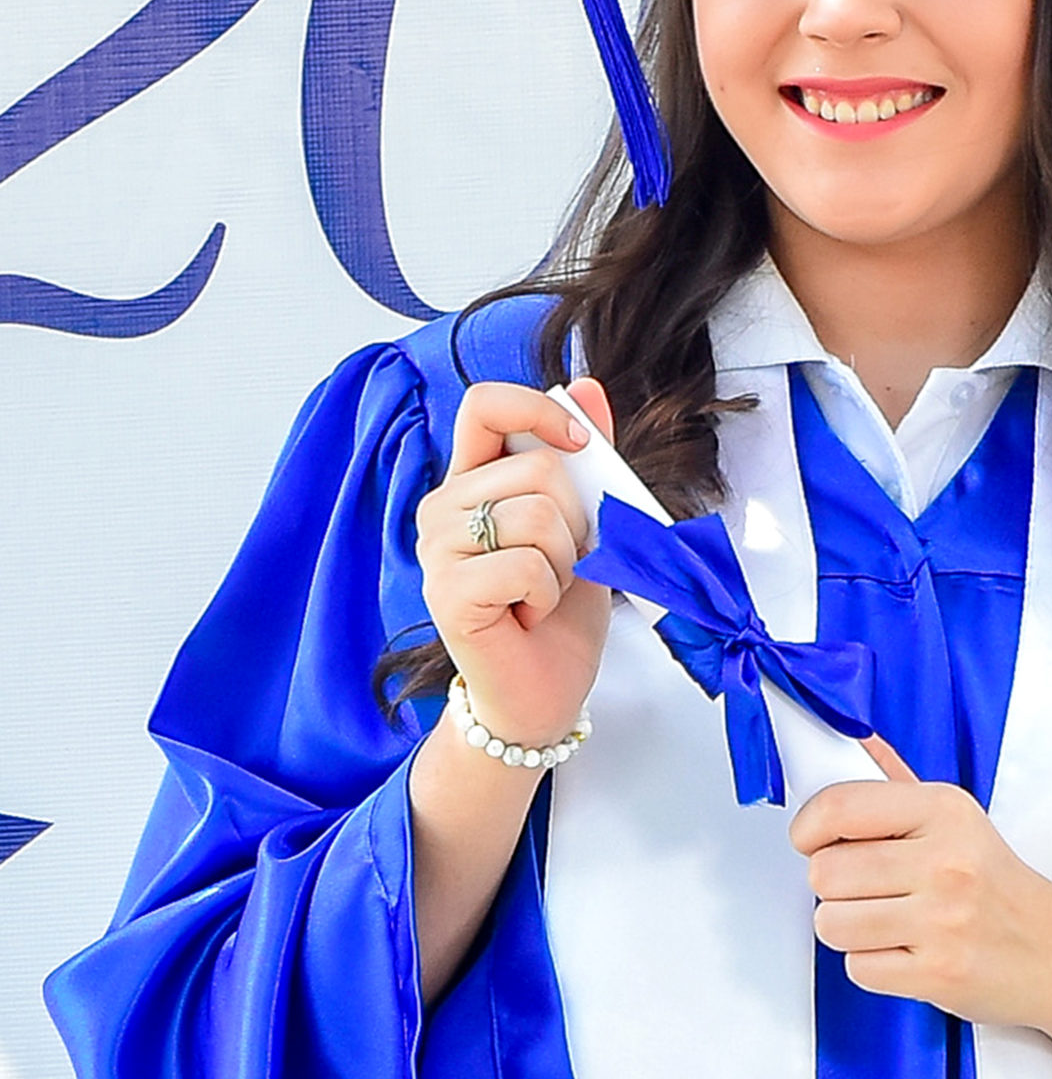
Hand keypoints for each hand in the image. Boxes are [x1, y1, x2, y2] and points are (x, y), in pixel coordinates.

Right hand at [415, 376, 612, 748]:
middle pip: (536, 467)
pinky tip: (527, 615)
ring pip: (536, 515)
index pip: (485, 404)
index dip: (540, 411)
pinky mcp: (446, 593)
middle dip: (576, 520)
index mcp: (472, 480)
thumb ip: (585, 458)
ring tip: (541, 592)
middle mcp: (443, 508)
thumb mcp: (586, 524)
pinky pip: (525, 565)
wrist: (544, 692)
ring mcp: (437, 551)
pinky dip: (547, 594)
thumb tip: (586, 386)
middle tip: (560, 564)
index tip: (582, 447)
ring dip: (564, 562)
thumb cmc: (560, 611)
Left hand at [790, 749, 1051, 1078]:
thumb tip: (852, 739)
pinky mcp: (940, 973)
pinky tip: (903, 950)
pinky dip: (871, 964)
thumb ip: (896, 783)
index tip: (810, 839)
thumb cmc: (996, 884)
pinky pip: (858, 968)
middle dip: (831, 886)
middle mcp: (946, 862)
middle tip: (863, 888)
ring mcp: (945, 921)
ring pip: (832, 923)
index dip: (807, 827)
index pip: (840, 805)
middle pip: (825, 872)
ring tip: (882, 921)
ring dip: (845, 928)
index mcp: (944, 811)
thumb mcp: (957, 819)